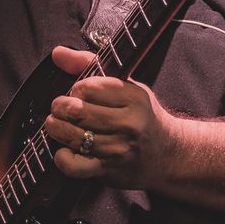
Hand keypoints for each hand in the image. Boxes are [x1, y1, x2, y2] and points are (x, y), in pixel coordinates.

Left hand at [46, 45, 182, 188]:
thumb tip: (58, 53)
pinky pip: (75, 166)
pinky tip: (64, 149)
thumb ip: (90, 64)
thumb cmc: (142, 115)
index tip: (78, 92)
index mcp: (134, 98)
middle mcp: (128, 123)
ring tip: (56, 124)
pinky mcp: (108, 170)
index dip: (77, 88)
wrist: (168, 153)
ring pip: (73, 136)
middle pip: (78, 111)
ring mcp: (118, 149)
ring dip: (56, 128)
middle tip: (61, 108)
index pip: (89, 87)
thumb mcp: (127, 85)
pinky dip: (63, 158)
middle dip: (60, 107)